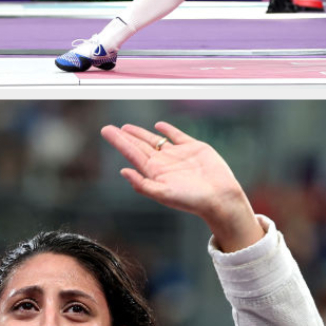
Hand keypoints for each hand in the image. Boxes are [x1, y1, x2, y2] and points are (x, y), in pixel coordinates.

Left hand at [101, 121, 263, 251]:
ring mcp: (178, 155)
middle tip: (109, 129)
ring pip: (155, 140)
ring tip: (127, 128)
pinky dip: (168, 130)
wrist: (220, 197)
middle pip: (139, 146)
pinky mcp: (194, 149)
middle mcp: (164, 163)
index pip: (132, 153)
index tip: (106, 131)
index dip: (119, 142)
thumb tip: (123, 171)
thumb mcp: (163, 194)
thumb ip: (142, 184)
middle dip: (124, 137)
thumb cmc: (192, 200)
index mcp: (154, 173)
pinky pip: (177, 136)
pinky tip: (159, 126)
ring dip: (140, 134)